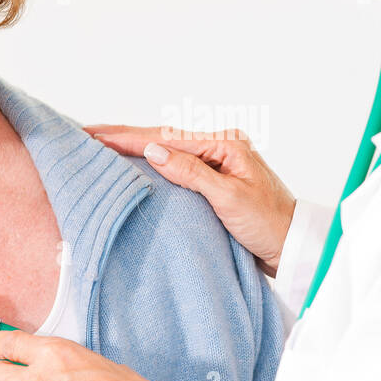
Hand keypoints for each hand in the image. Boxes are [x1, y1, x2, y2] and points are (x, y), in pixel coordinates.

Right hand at [83, 124, 295, 276]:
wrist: (292, 247)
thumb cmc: (269, 223)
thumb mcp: (228, 198)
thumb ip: (191, 173)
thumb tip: (153, 151)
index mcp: (224, 144)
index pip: (165, 138)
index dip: (127, 138)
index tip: (94, 134)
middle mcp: (220, 148)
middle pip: (162, 139)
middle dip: (125, 137)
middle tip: (87, 133)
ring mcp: (217, 164)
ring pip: (167, 153)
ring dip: (135, 149)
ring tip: (101, 144)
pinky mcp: (214, 183)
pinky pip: (177, 169)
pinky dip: (152, 165)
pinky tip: (133, 165)